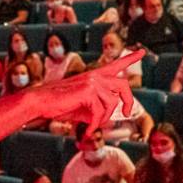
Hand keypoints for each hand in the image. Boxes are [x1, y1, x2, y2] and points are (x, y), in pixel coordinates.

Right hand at [28, 50, 144, 137]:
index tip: (141, 52)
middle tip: (126, 113)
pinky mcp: (88, 91)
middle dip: (128, 101)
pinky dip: (95, 125)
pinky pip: (99, 113)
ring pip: (112, 104)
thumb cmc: (59, 104)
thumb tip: (107, 118)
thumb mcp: (83, 107)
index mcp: (94, 76)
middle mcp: (95, 76)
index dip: (130, 58)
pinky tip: (88, 130)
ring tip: (92, 126)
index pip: (116, 65)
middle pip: (124, 85)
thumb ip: (97, 109)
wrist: (41, 102)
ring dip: (104, 119)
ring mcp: (92, 82)